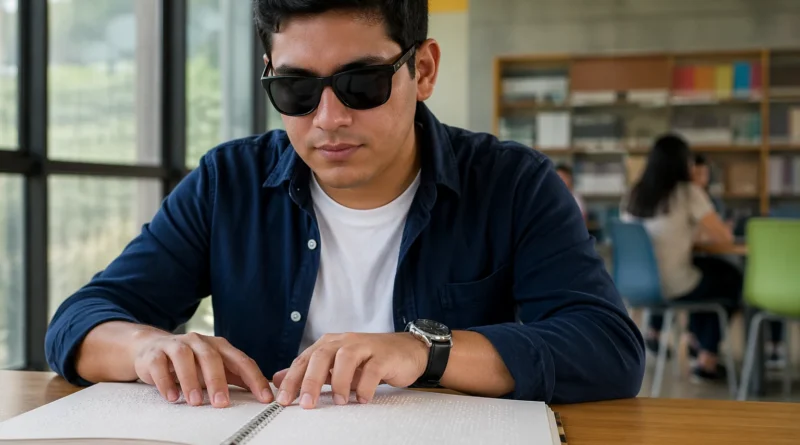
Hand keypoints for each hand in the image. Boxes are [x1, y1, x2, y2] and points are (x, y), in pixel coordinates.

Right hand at [132, 331, 272, 407]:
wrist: (152, 347)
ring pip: (184, 358)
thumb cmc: (189, 360)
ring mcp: (177, 345)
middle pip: (212, 357)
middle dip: (218, 381)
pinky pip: (160, 365)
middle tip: (222, 403)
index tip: (264, 397)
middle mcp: (199, 342)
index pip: (241, 360)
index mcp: (219, 346)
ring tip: (196, 402)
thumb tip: (262, 390)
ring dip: (191, 381)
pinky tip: (172, 397)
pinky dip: (166, 382)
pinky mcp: (156, 353)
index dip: (254, 379)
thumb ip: (235, 376)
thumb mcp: (215, 367)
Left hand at [272, 333, 427, 408]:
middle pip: (321, 356)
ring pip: (345, 358)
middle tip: (306, 404)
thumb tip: (277, 379)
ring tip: (339, 401)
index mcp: (330, 344)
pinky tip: (362, 399)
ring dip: (339, 382)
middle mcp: (345, 341)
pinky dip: (365, 386)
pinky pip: (372, 368)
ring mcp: (365, 346)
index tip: (283, 399)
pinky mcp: (384, 355)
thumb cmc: (371, 360)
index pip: (305, 359)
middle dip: (310, 381)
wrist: (408, 351)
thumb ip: (310, 372)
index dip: (292, 379)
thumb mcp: (336, 366)